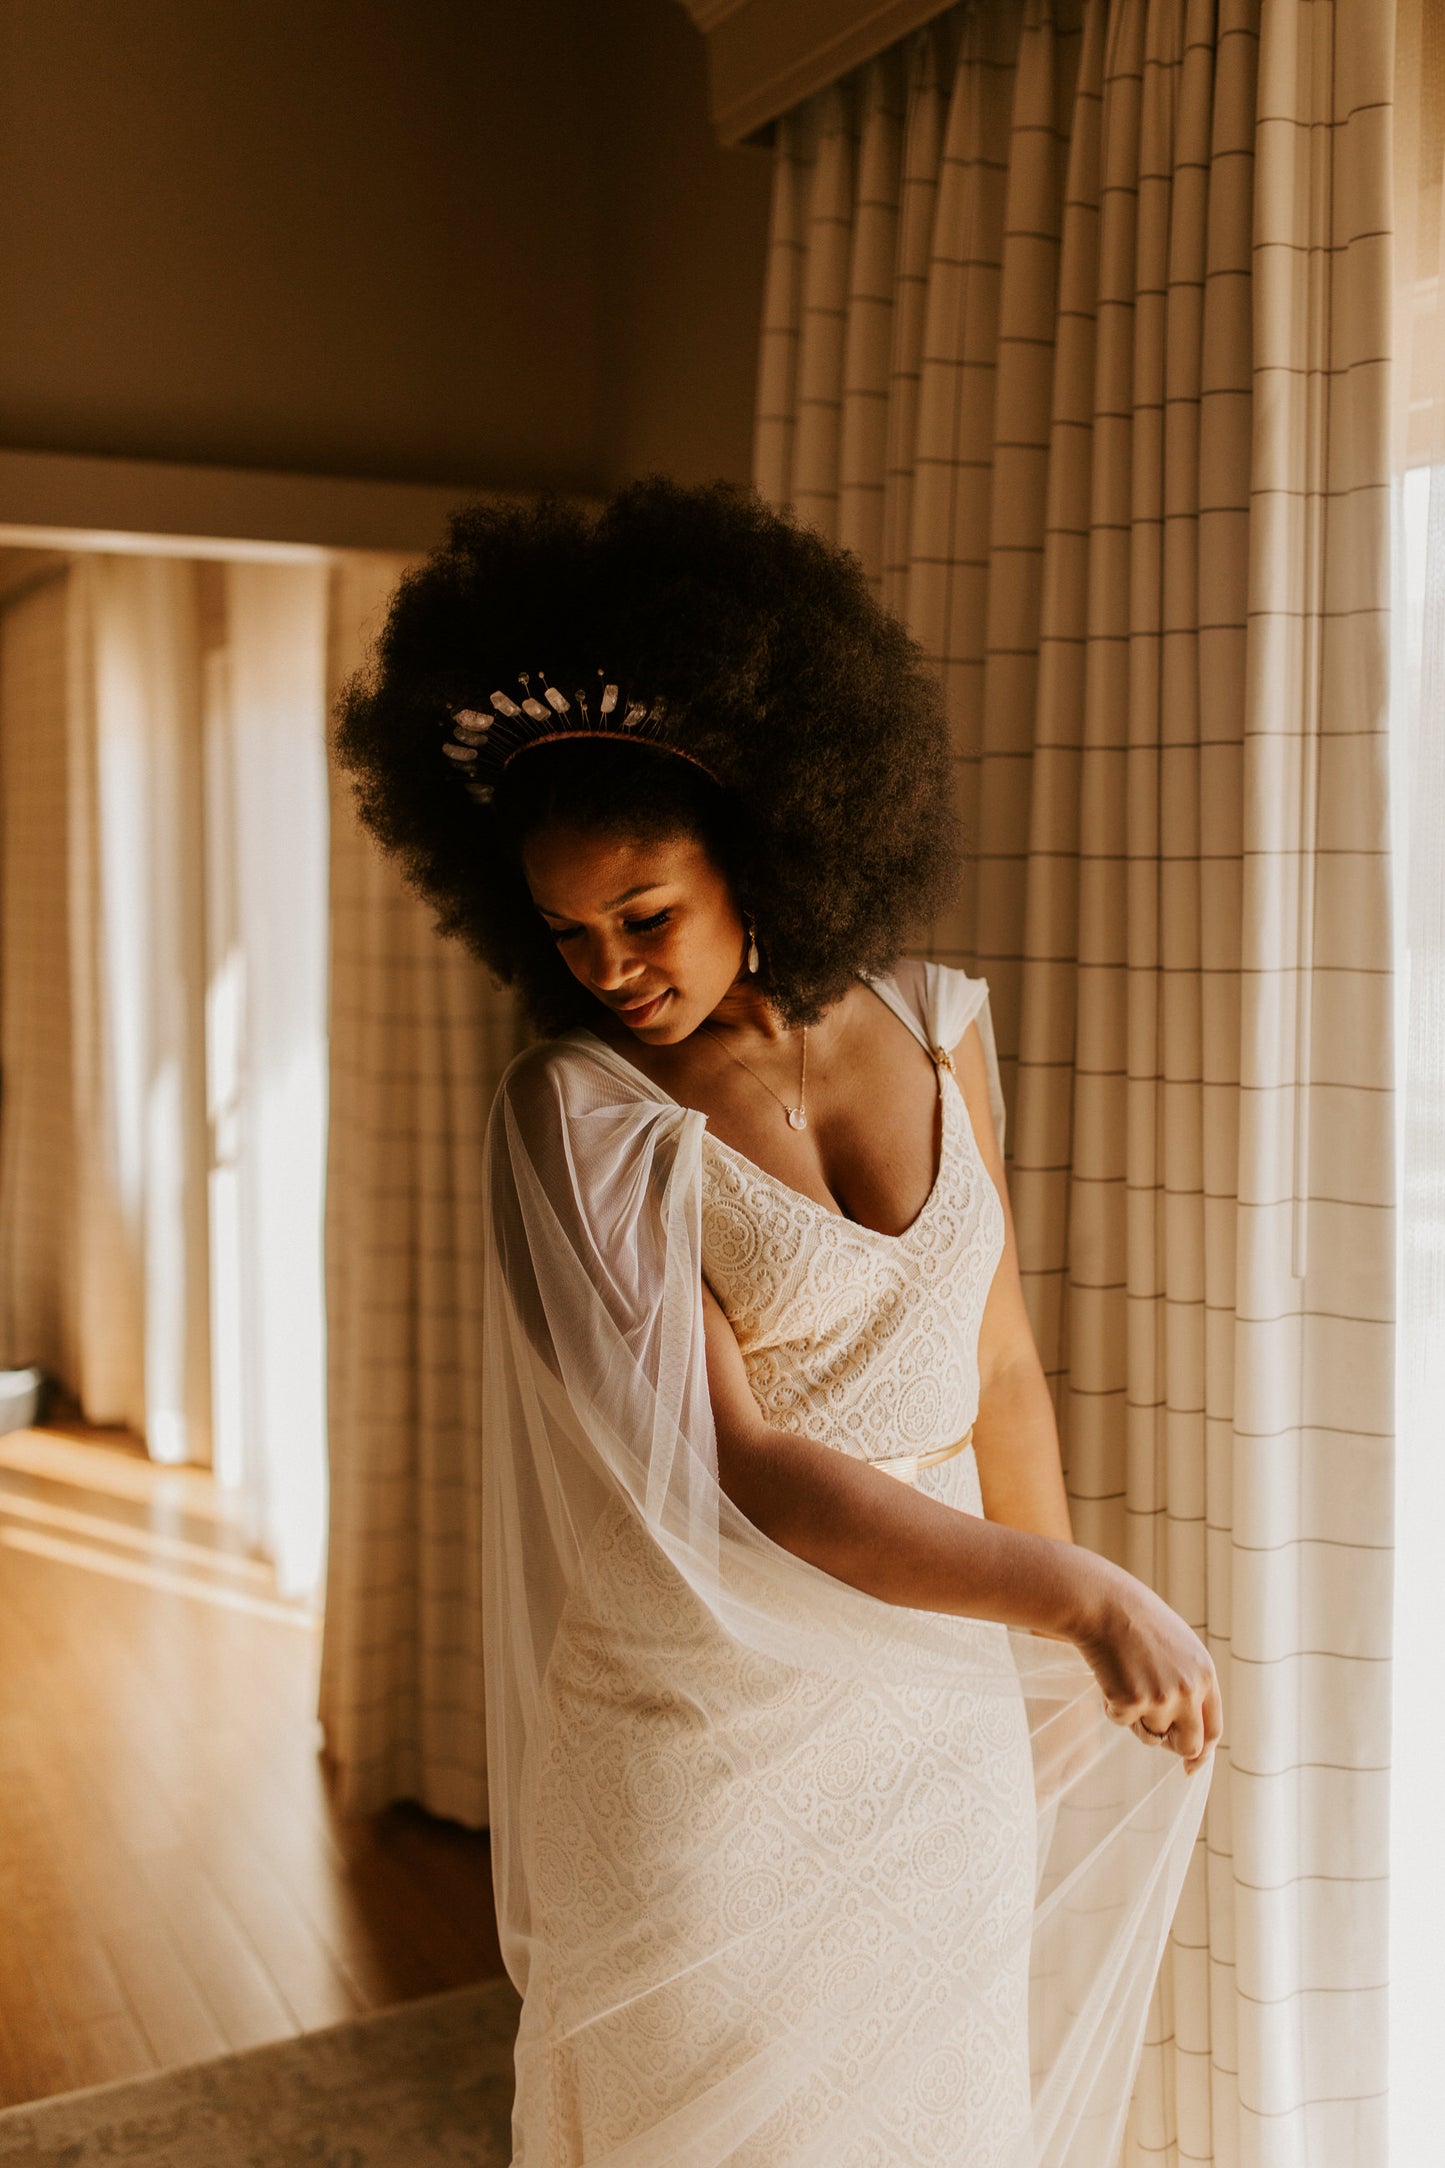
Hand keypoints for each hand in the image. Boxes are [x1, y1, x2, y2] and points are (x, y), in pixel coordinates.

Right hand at [1071, 1566, 1221, 1775]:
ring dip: (1136, 1718)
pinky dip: (1111, 1704)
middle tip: (1150, 1727)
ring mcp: (1161, 1698)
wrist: (1102, 1603)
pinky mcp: (1131, 1702)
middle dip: (1170, 1745)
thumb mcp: (1179, 1648)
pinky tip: (1110, 1674)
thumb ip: (1189, 1684)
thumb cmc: (1136, 1622)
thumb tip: (1184, 1729)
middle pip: (1188, 1746)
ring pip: (1150, 1735)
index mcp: (1205, 1675)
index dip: (1201, 1753)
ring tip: (1125, 1679)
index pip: (1213, 1729)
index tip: (1190, 1767)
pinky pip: (1120, 1721)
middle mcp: (1189, 1691)